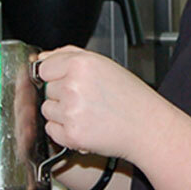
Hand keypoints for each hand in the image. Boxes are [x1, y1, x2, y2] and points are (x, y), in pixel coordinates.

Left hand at [35, 46, 174, 161]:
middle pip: (46, 90)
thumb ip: (68, 55)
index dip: (56, 76)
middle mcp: (74, 86)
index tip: (71, 82)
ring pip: (47, 110)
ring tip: (89, 113)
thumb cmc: (130, 97)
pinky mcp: (71, 134)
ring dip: (62, 113)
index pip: (43, 68)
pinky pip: (51, 130)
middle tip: (89, 99)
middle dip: (63, 95)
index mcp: (80, 65)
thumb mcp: (103, 65)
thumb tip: (42, 57)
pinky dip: (64, 131)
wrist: (149, 127)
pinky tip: (86, 125)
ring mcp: (71, 112)